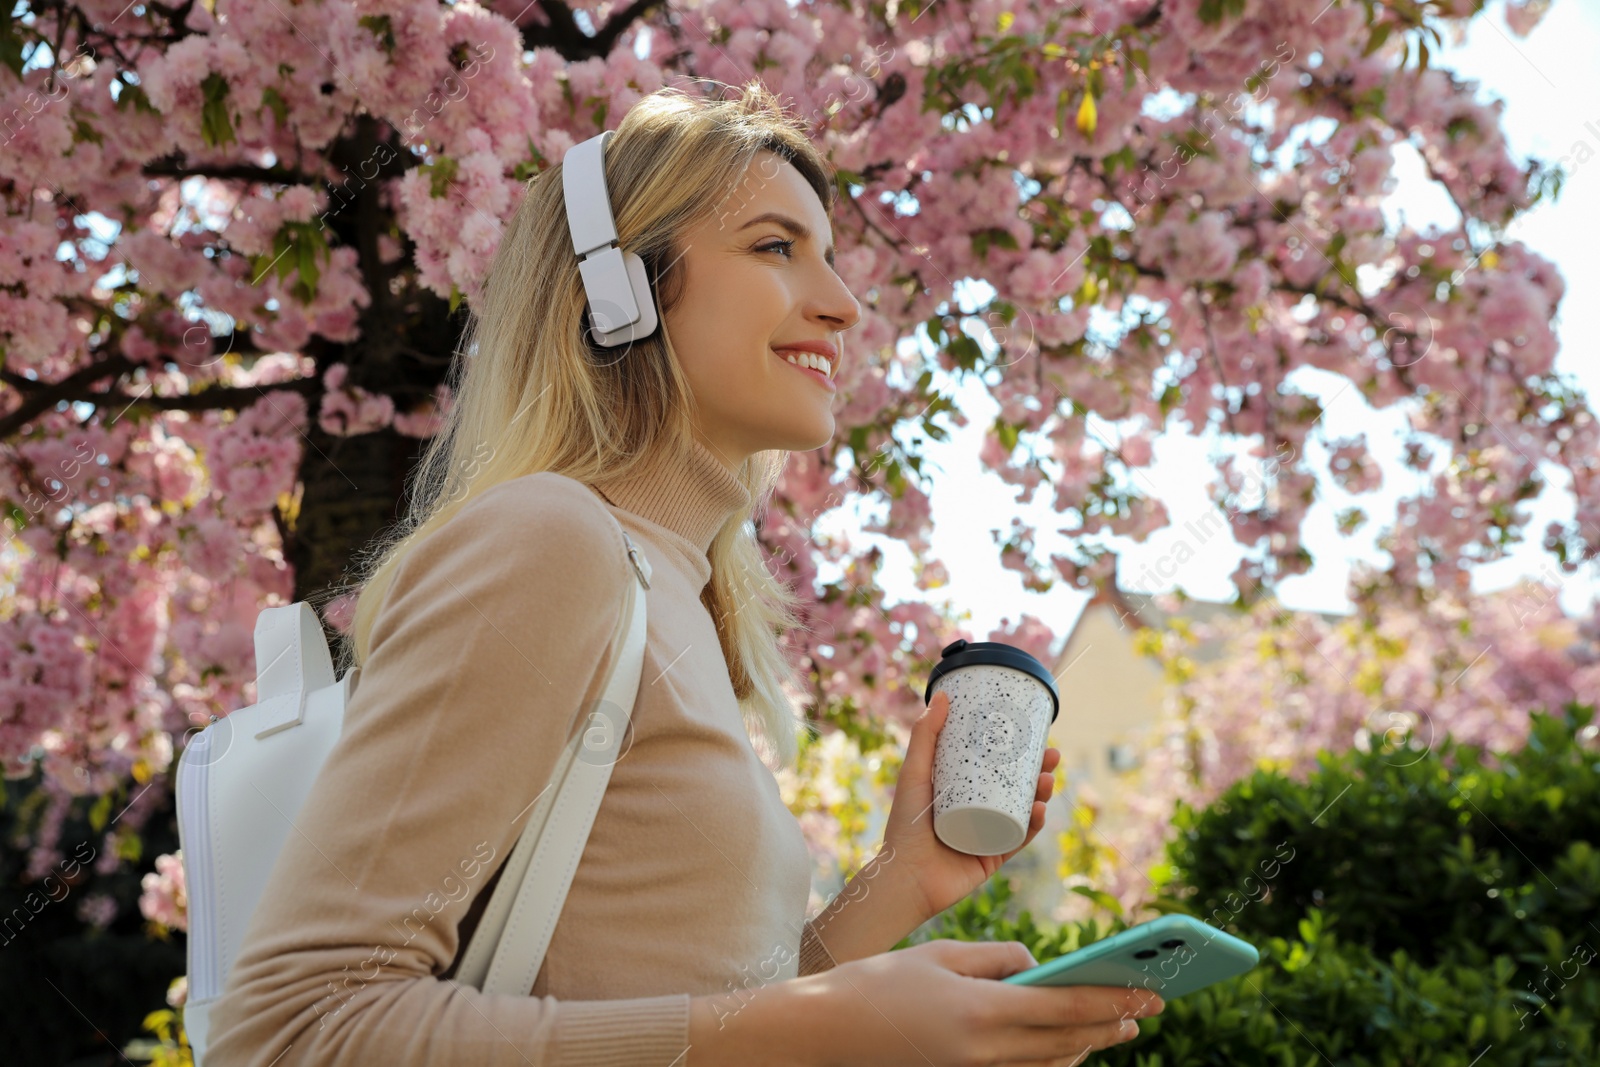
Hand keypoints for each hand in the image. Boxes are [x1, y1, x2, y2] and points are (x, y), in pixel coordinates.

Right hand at [778, 940, 1162, 1066]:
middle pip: (1067, 1041)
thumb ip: (996, 958)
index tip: (1150, 992)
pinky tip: (1066, 1047)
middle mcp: (985, 1051)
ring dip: (1087, 1045)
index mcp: (981, 1010)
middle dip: (1111, 1025)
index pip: (1065, 1006)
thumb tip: (1038, 965)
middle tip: (1147, 1010)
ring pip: (1050, 1064)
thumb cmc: (878, 984)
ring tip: (1114, 1027)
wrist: (826, 1035)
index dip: (1113, 1000)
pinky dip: (1052, 1060)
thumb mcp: (940, 955)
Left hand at [880, 689, 1061, 923]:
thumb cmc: (904, 825)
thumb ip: (924, 735)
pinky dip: (1034, 825)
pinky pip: (1020, 839)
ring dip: (1042, 794)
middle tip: (1051, 754)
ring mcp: (987, 834)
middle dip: (1039, 769)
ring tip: (1047, 780)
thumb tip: (942, 696)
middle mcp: (977, 810)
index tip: (1033, 731)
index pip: (995, 765)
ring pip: (1023, 810)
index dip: (1017, 749)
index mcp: (960, 790)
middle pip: (1016, 785)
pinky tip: (1040, 810)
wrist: (906, 878)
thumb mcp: (914, 773)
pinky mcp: (994, 857)